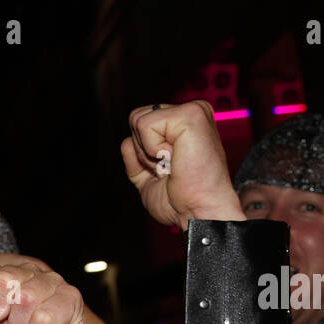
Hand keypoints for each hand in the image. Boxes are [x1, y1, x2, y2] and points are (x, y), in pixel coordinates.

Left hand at [121, 101, 244, 229]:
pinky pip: (146, 125)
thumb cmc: (182, 201)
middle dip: (144, 152)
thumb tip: (126, 142)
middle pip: (136, 118)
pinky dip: (153, 150)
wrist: (197, 212)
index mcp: (184, 124)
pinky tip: (175, 159)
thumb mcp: (148, 179)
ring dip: (149, 152)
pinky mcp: (191, 115)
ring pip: (139, 120)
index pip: (140, 123)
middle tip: (171, 169)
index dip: (143, 154)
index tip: (169, 171)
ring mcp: (193, 111)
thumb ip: (136, 160)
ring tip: (174, 165)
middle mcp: (191, 112)